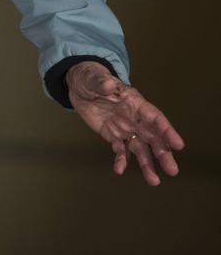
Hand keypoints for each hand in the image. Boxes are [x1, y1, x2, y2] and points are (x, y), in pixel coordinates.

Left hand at [67, 61, 184, 185]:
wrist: (81, 86)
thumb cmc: (92, 79)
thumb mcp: (95, 78)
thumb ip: (102, 83)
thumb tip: (109, 85)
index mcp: (136, 104)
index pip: (156, 118)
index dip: (167, 131)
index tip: (178, 145)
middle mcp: (135, 119)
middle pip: (153, 138)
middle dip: (163, 154)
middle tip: (172, 171)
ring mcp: (125, 129)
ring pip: (140, 149)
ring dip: (147, 164)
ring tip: (154, 181)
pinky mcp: (113, 136)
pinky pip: (120, 150)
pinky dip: (121, 161)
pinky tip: (119, 170)